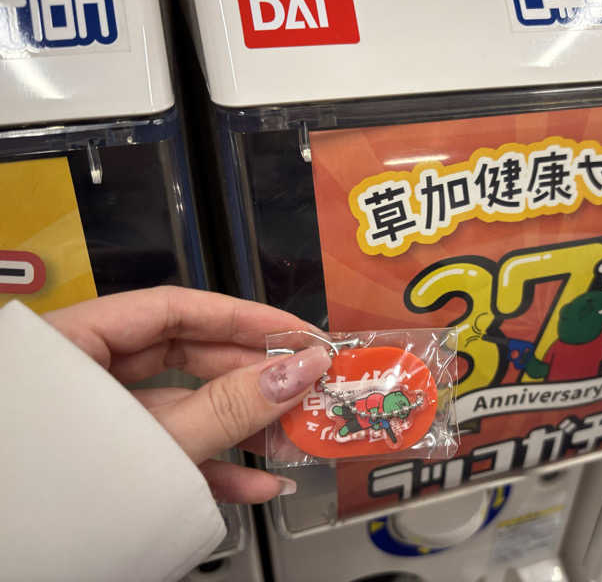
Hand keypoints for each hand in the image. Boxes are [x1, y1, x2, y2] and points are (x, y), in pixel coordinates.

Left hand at [43, 286, 330, 503]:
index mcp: (77, 342)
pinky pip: (168, 452)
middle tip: (308, 388)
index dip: (245, 318)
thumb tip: (303, 369)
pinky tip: (257, 485)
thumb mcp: (157, 442)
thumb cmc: (60, 493)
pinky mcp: (113, 462)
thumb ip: (230, 406)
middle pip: (186, 358)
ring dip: (242, 428)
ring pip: (184, 408)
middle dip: (253, 380)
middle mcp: (87, 373)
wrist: (16, 568)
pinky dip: (213, 467)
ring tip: (293, 440)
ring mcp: (101, 421)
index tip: (299, 335)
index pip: (175, 310)